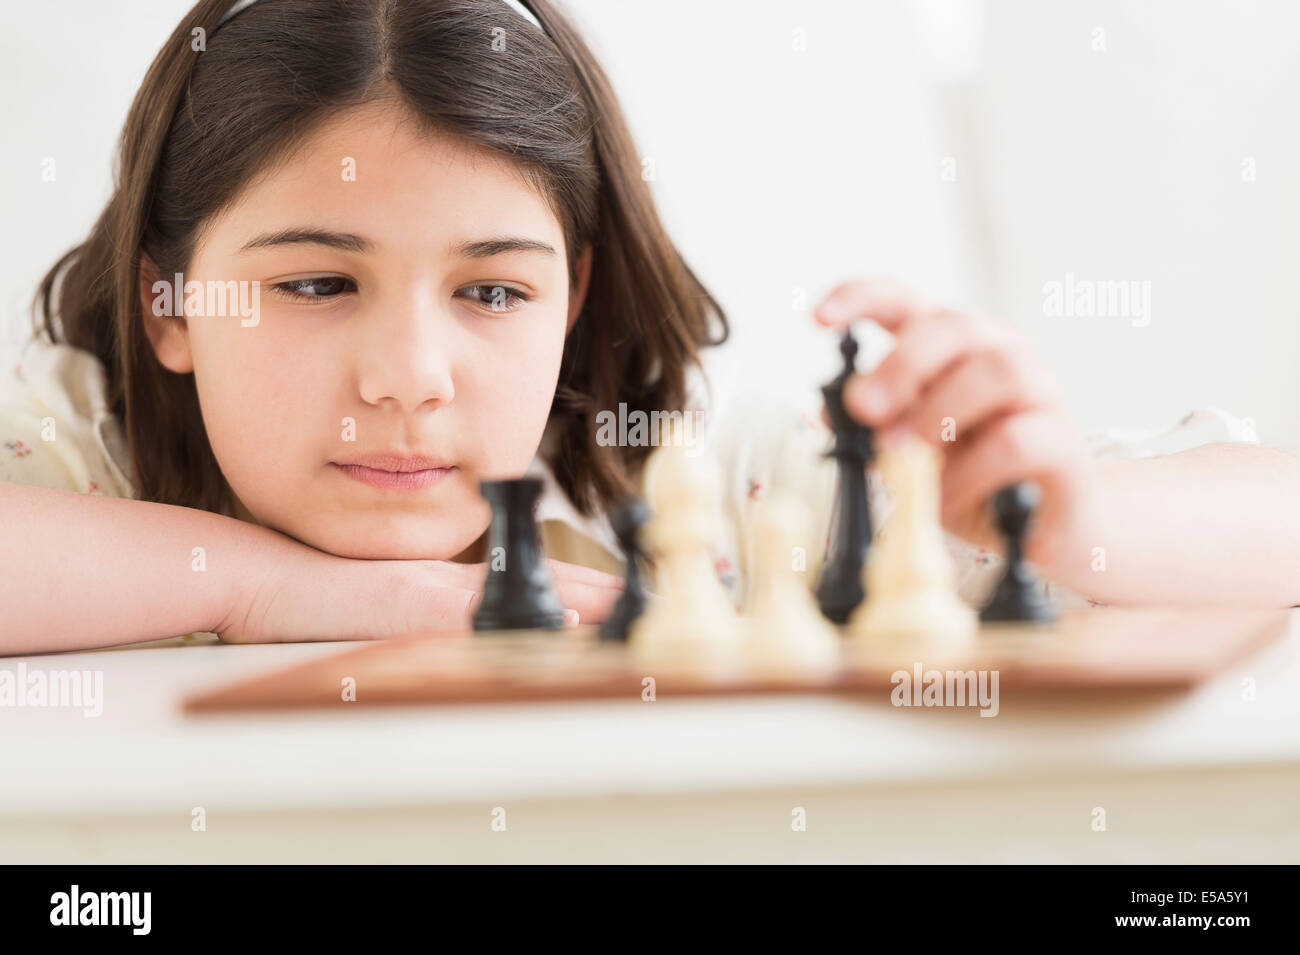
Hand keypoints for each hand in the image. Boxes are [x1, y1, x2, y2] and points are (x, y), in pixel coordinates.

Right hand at [217, 548, 623, 642]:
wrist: (263, 577)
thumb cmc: (313, 596)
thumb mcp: (378, 607)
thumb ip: (421, 615)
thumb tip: (465, 634)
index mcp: (447, 584)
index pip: (529, 582)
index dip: (579, 587)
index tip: (623, 593)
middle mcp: (450, 581)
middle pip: (541, 581)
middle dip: (597, 589)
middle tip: (649, 594)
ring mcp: (432, 589)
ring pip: (521, 593)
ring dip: (576, 599)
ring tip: (627, 605)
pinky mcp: (408, 603)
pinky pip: (474, 612)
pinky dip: (520, 618)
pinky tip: (557, 621)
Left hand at [814, 279, 1101, 575]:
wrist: (1048, 527)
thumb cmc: (973, 476)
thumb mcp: (910, 449)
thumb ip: (874, 423)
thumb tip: (828, 406)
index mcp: (951, 347)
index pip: (904, 301)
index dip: (859, 299)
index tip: (817, 318)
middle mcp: (999, 354)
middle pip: (953, 327)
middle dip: (901, 365)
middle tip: (865, 408)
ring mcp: (1038, 394)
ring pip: (995, 372)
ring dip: (937, 412)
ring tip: (900, 454)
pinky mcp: (1063, 445)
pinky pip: (1016, 441)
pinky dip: (968, 472)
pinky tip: (941, 499)